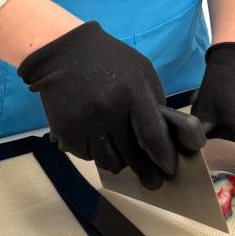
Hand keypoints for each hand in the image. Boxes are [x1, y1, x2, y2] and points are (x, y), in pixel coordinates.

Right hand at [18, 21, 176, 189]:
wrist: (65, 52)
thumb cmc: (110, 59)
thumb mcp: (141, 70)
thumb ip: (152, 99)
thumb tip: (161, 132)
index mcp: (132, 92)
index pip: (151, 133)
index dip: (162, 155)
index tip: (169, 168)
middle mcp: (108, 110)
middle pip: (130, 154)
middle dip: (145, 171)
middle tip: (153, 183)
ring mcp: (85, 122)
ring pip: (107, 160)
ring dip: (119, 163)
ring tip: (125, 160)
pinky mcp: (65, 131)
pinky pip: (87, 155)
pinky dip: (97, 153)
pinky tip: (100, 142)